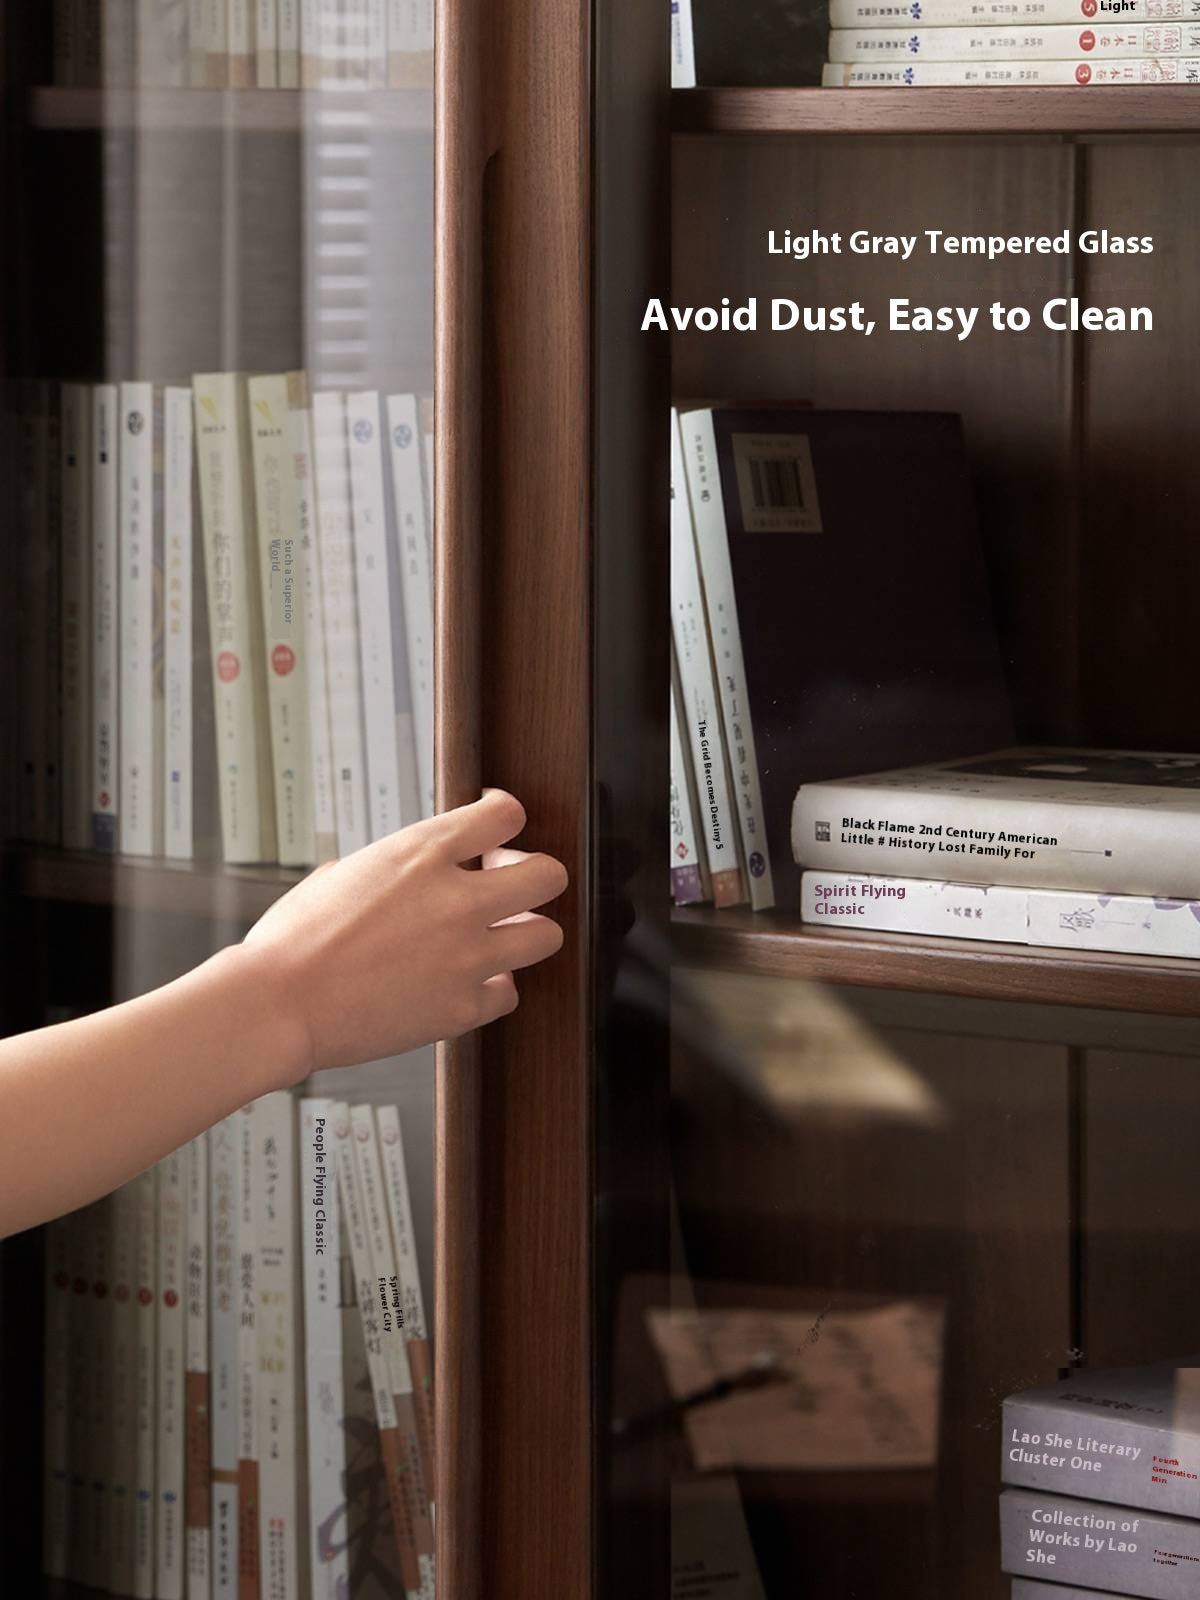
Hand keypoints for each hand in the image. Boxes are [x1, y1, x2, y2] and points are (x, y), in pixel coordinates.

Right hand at [243, 790, 566, 1081]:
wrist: (278, 1006)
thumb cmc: (293, 941)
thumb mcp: (340, 873)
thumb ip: (389, 866)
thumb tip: (401, 870)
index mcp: (421, 853)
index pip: (506, 814)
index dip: (506, 819)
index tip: (496, 831)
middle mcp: (456, 900)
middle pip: (549, 874)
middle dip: (535, 877)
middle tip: (508, 889)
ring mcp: (465, 957)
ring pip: (546, 936)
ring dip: (525, 933)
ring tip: (495, 938)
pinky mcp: (461, 1008)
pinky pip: (508, 993)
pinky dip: (491, 989)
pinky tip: (464, 984)